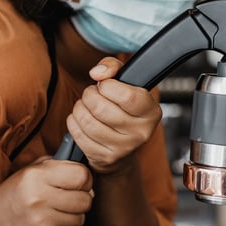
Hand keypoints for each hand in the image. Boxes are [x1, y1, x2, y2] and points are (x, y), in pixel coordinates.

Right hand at [0, 157, 92, 225]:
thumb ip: (59, 165)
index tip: (79, 183)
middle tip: (67, 199)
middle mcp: (38, 199)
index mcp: (36, 176)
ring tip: (57, 213)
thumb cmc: (16, 193)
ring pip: (81, 219)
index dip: (85, 179)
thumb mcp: (32, 170)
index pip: (82, 176)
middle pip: (85, 200)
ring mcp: (41, 222)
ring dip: (74, 216)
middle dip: (81, 199)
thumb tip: (87, 176)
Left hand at [66, 57, 161, 173]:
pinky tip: (82, 120)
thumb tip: (97, 73)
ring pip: (87, 121)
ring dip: (79, 108)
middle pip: (101, 107)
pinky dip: (74, 122)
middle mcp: (140, 133)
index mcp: (151, 112)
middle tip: (92, 95)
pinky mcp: (105, 158)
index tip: (105, 85)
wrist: (124, 147)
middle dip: (89, 95)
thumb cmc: (124, 109)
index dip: (108, 86)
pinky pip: (78, 134)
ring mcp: (123, 148)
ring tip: (86, 106)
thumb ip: (113, 67)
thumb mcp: (126, 83)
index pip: (127, 96)